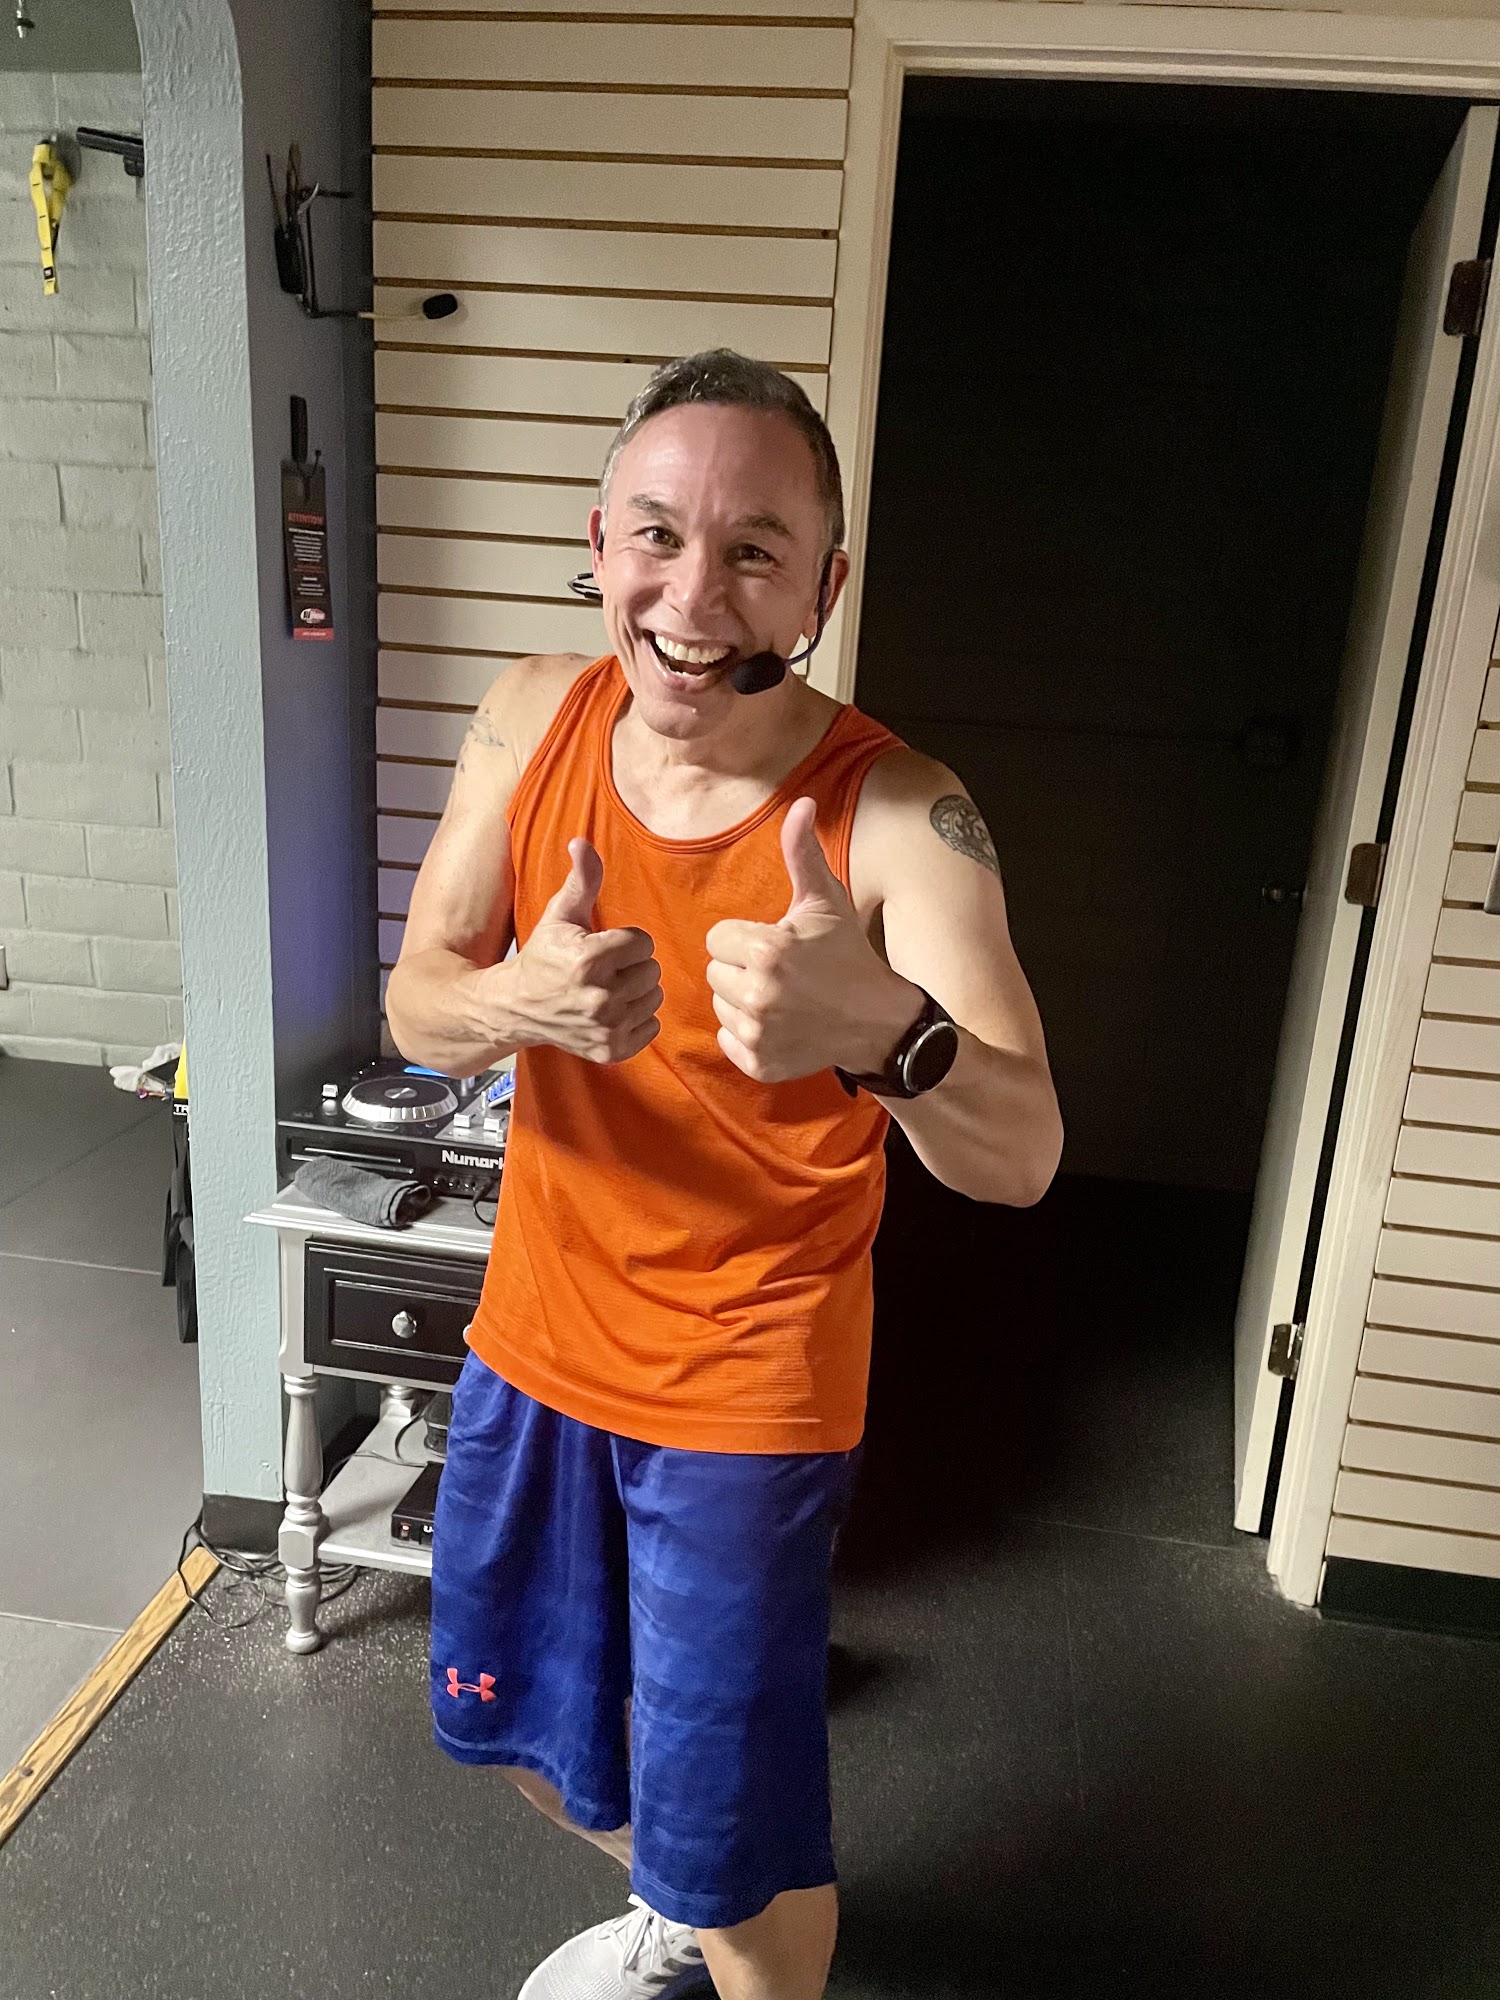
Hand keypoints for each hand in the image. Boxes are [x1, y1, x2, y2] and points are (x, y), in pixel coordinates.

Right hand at [510, 837, 662, 1062]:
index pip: (643, 943)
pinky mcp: (611, 1050)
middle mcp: (600, 996)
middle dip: (631, 966)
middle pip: (652, 970)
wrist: (515, 1008)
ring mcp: (606, 1027)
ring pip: (654, 997)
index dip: (624, 942)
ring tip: (606, 989)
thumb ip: (582, 879)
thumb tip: (582, 841)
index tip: (602, 947)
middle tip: (604, 970)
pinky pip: (652, 1027)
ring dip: (636, 992)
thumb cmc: (542, 957)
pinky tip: (611, 1012)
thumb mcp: (560, 915)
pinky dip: (637, 1020)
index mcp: (589, 959)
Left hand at [705, 796, 921, 1083]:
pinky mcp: (759, 1062)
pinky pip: (727, 1039)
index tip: (776, 946)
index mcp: (766, 950)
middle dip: (742, 970)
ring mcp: (758, 1033)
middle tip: (781, 974)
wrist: (877, 1019)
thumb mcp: (825, 901)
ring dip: (743, 1001)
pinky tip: (779, 1025)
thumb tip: (800, 803)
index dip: (745, 939)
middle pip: (715, 972)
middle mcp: (757, 993)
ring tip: (782, 999)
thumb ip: (801, 854)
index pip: (718, 939)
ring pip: (720, 1005)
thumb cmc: (846, 954)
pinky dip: (747, 1035)